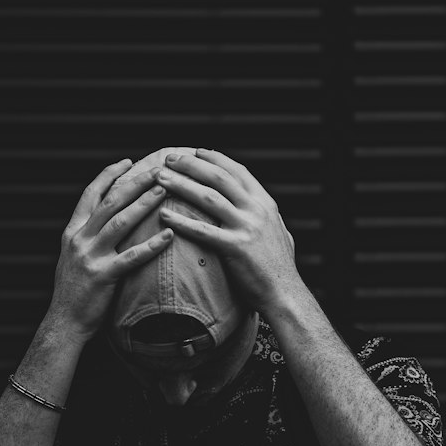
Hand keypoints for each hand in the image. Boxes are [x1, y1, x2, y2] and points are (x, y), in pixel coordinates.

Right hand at [48, 158, 172, 338]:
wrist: (63, 323)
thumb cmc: (73, 291)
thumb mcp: (73, 256)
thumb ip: (87, 236)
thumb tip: (106, 219)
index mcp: (72, 231)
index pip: (90, 194)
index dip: (109, 175)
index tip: (127, 161)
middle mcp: (79, 239)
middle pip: (110, 202)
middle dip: (135, 183)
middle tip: (158, 170)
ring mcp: (90, 257)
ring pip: (120, 223)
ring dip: (144, 204)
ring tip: (164, 191)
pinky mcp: (103, 276)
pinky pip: (131, 257)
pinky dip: (151, 245)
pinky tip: (169, 235)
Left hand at [153, 148, 303, 313]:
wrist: (285, 295)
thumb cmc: (279, 268)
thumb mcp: (279, 233)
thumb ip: (267, 218)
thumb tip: (262, 209)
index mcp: (265, 203)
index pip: (238, 171)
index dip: (216, 159)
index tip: (196, 151)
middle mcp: (257, 210)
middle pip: (219, 177)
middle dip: (192, 165)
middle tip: (169, 158)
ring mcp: (247, 228)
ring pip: (208, 198)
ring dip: (181, 185)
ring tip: (159, 178)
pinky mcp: (236, 248)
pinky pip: (203, 231)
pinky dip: (181, 221)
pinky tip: (163, 215)